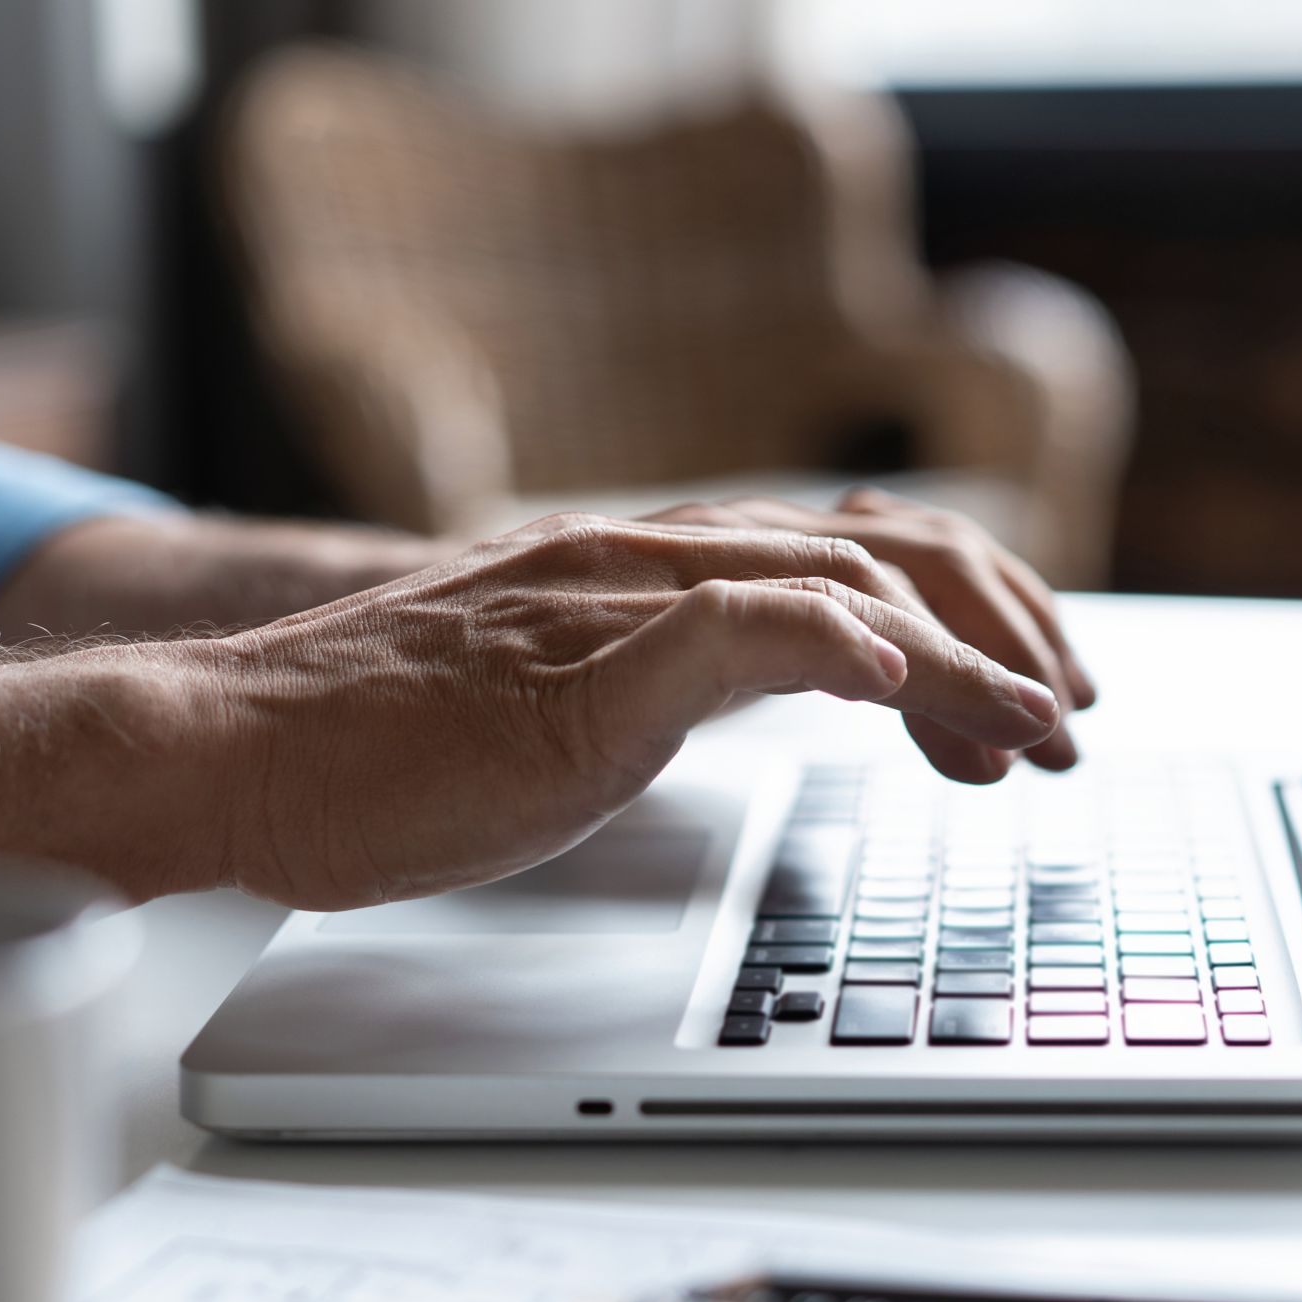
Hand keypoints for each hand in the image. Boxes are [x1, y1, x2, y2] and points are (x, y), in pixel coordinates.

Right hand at [192, 512, 1061, 909]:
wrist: (234, 750)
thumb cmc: (384, 743)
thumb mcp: (578, 693)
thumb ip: (686, 672)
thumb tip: (799, 691)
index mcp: (657, 564)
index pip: (862, 552)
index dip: (973, 615)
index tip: (1029, 699)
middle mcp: (651, 557)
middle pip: (887, 553)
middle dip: (1005, 634)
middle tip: (1068, 721)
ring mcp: (613, 602)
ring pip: (838, 589)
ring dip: (962, 664)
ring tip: (1031, 731)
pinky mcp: (574, 671)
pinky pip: (731, 631)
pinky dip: (833, 645)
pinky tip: (895, 685)